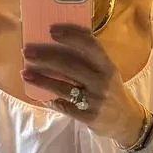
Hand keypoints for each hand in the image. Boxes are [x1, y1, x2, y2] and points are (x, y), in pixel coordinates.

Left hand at [22, 24, 145, 144]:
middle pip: (71, 66)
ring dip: (42, 79)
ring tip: (25, 73)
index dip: (70, 36)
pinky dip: (50, 100)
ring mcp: (95, 101)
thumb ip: (91, 60)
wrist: (127, 121)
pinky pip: (64, 107)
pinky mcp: (87, 117)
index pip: (90, 46)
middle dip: (46, 57)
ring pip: (63, 87)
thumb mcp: (108, 73)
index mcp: (108, 67)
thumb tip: (64, 41)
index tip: (51, 30)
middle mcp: (102, 82)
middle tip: (27, 52)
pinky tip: (40, 95)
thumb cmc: (112, 91)